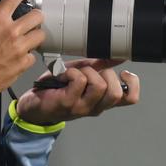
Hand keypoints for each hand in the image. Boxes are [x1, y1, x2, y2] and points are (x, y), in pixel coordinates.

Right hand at [0, 0, 45, 98]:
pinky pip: (34, 54)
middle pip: (38, 15)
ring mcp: (20, 48)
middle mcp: (12, 31)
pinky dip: (28, 54)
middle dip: (33, 14)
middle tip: (27, 19)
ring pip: (40, 34)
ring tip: (26, 37)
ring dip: (34, 34)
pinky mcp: (24, 63)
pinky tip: (19, 55)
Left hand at [15, 59, 139, 124]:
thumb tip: (120, 57)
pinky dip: (71, 72)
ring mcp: (81, 108)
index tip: (123, 73)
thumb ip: (99, 66)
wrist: (32, 106)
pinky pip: (79, 80)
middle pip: (116, 93)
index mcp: (102, 101)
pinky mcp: (67, 103)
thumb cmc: (57, 89)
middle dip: (105, 74)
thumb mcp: (81, 74)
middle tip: (89, 72)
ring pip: (99, 86)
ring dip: (87, 72)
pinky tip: (62, 75)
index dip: (133, 84)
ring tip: (73, 74)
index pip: (130, 99)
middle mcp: (95, 107)